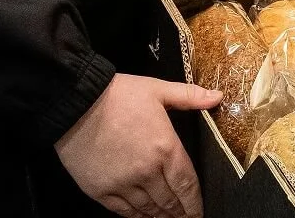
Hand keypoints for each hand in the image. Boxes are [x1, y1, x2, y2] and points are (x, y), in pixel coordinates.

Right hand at [56, 73, 219, 217]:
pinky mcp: (101, 190)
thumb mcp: (158, 90)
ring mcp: (123, 184)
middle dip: (180, 213)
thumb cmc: (118, 95)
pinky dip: (136, 216)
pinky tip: (143, 216)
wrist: (77, 103)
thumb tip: (217, 97)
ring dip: (161, 216)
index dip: (195, 202)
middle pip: (169, 201)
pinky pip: (124, 210)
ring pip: (148, 209)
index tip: (198, 211)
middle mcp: (147, 171)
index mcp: (165, 149)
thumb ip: (190, 96)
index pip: (187, 184)